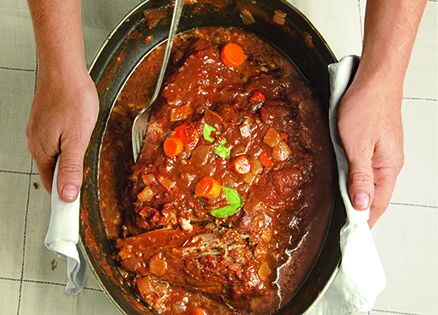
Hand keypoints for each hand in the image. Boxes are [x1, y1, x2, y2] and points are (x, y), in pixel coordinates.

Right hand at [26, 64, 97, 201]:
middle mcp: (36, 143)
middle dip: (69, 177)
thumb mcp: (77, 139)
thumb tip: (66, 195)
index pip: (51, 186)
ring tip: (84, 150)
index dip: (64, 198)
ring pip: (55, 156)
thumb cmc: (72, 98)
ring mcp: (39, 132)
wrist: (64, 68)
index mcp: (42, 151)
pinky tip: (77, 137)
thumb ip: (71, 168)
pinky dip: (67, 146)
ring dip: (69, 160)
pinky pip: (55, 142)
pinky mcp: (45, 122)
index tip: (73, 211)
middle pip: (53, 172)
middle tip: (85, 179)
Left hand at [337, 77, 403, 226]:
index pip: (378, 203)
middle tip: (344, 223)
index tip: (353, 234)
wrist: (373, 79)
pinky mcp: (376, 143)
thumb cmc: (367, 107)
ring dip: (358, 193)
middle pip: (375, 194)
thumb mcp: (357, 146)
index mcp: (388, 167)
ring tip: (344, 206)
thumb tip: (361, 204)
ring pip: (370, 181)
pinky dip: (357, 177)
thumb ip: (360, 177)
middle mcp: (389, 162)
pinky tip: (347, 179)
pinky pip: (367, 167)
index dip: (365, 220)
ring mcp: (384, 152)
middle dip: (360, 210)